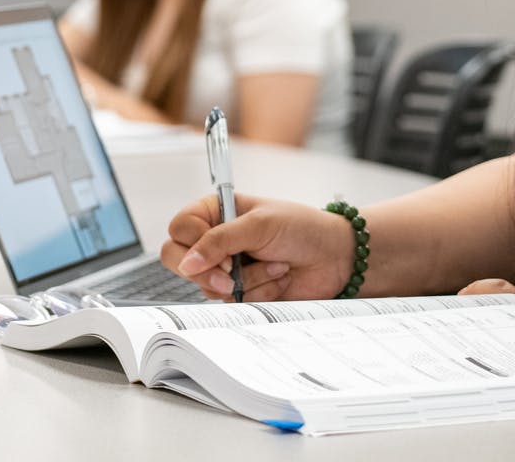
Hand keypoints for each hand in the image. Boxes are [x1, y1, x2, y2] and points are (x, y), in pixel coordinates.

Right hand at [162, 195, 354, 301]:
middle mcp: (216, 240)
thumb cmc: (302, 228)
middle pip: (179, 260)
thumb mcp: (259, 224)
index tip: (220, 253)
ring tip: (275, 264)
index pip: (179, 229)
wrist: (335, 257)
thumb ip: (219, 240)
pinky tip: (279, 277)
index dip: (193, 244)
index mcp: (216, 212)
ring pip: (209, 286)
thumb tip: (188, 262)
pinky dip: (259, 291)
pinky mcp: (241, 291)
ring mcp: (226, 267)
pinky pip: (232, 301)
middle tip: (230, 273)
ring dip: (247, 279)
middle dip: (208, 272)